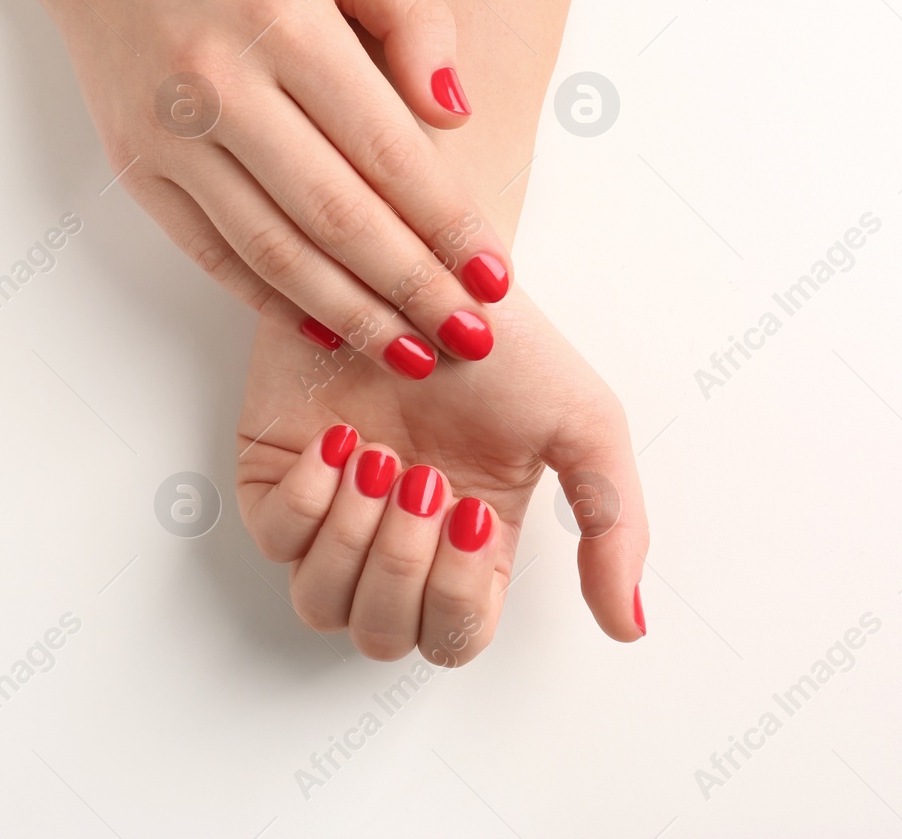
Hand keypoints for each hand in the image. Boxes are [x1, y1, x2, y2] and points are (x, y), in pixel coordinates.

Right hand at [28, 0, 513, 378]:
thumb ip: (414, 14)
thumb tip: (454, 114)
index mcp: (281, 19)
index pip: (386, 147)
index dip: (447, 222)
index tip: (494, 276)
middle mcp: (219, 82)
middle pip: (336, 213)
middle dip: (412, 286)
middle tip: (470, 337)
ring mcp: (170, 134)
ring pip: (274, 249)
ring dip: (351, 313)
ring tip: (410, 351)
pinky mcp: (136, 170)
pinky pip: (213, 254)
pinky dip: (273, 301)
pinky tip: (329, 329)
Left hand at [234, 288, 648, 664]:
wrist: (428, 262)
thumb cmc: (502, 337)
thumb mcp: (585, 424)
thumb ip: (614, 526)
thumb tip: (630, 628)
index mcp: (473, 550)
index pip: (454, 637)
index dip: (457, 600)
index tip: (469, 512)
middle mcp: (399, 543)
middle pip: (382, 632)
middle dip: (402, 564)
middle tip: (423, 479)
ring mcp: (331, 516)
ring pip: (320, 602)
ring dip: (353, 539)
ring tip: (380, 456)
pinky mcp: (276, 477)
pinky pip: (272, 537)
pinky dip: (306, 500)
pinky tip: (340, 440)